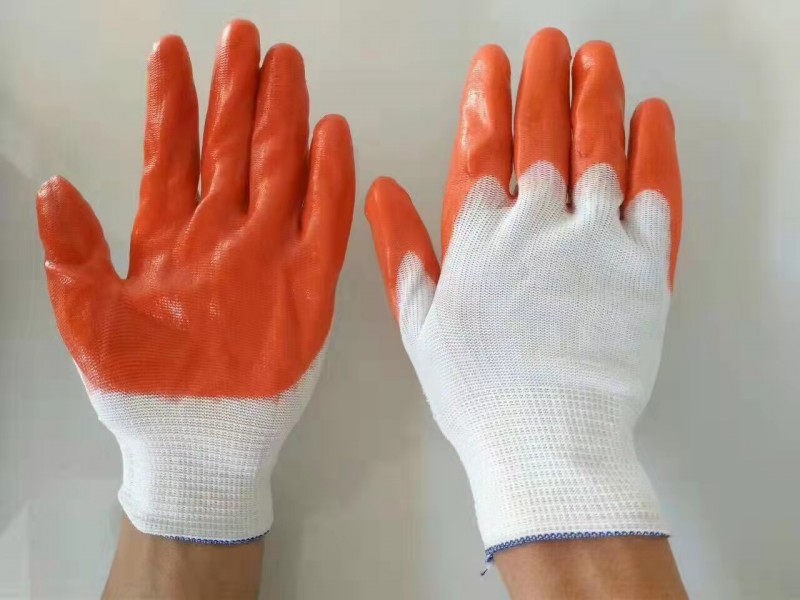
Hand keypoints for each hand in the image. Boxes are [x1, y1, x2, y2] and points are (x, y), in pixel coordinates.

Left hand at [37, 19, 354, 542]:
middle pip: (230, 147)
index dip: (170, 102)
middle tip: (242, 36)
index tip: (169, 50)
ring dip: (280, 117)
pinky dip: (329, 179)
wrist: (197, 441)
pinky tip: (331, 136)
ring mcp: (267, 253)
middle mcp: (220, 233)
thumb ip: (73, 252)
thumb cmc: (141, 388)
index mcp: (166, 236)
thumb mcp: (87, 319)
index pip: (169, 152)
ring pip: (278, 169)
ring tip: (281, 66)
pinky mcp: (308, 283)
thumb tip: (57, 186)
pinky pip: (324, 221)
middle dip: (235, 90)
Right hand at [366, 28, 679, 559]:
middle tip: (548, 43)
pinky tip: (651, 116)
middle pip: (543, 135)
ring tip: (596, 58)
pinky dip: (655, 151)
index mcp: (480, 237)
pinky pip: (655, 195)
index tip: (490, 65)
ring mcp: (595, 241)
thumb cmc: (477, 392)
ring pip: (598, 149)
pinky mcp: (643, 266)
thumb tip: (381, 190)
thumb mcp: (419, 325)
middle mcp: (537, 225)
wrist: (547, 442)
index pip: (482, 148)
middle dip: (543, 81)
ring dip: (597, 96)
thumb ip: (402, 251)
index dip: (486, 101)